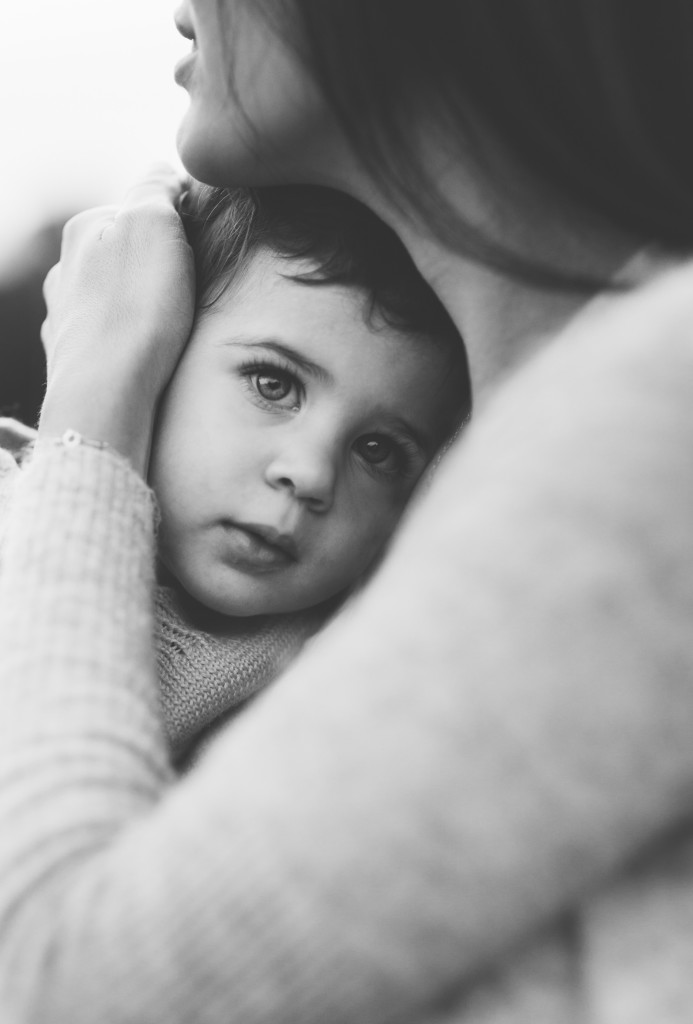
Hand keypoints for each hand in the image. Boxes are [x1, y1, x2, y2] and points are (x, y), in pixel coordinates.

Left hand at [40, 165, 195, 474]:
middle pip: (126, 252)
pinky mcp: (72, 358)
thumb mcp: (154, 225)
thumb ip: (157, 188)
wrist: (106, 394)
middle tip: (187, 292)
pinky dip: (125, 337)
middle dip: (157, 266)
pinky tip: (142, 352)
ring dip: (138, 303)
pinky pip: (107, 335)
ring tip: (166, 326)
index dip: (181, 223)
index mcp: (85, 229)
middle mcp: (65, 268)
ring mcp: (63, 315)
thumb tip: (165, 174)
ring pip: (113, 295)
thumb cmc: (136, 311)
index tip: (203, 249)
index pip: (144, 206)